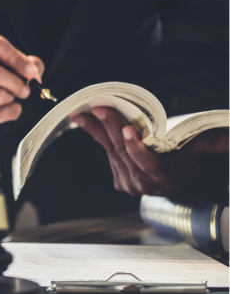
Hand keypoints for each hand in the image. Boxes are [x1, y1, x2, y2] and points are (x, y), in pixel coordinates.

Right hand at [0, 35, 43, 137]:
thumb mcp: (2, 66)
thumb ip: (24, 63)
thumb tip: (35, 71)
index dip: (17, 59)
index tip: (32, 72)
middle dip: (16, 82)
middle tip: (25, 89)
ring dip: (13, 98)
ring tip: (11, 97)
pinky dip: (12, 112)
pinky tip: (10, 108)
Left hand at [74, 107, 229, 196]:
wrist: (173, 183)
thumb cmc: (186, 162)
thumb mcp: (198, 151)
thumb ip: (210, 143)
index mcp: (165, 179)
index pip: (147, 163)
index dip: (136, 147)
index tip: (128, 129)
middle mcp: (144, 185)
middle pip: (124, 153)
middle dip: (110, 128)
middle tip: (98, 109)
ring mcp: (129, 184)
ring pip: (111, 151)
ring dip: (96, 130)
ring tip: (83, 113)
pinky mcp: (118, 180)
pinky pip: (107, 153)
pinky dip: (96, 135)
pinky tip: (84, 121)